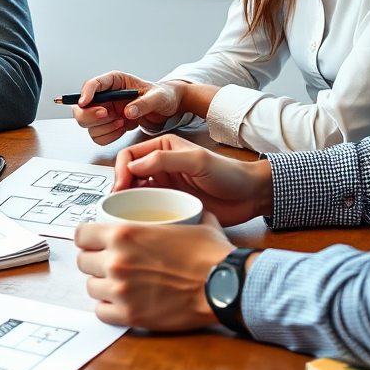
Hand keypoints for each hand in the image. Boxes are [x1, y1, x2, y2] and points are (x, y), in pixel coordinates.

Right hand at [72, 70, 183, 144]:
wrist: (166, 109)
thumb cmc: (162, 96)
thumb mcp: (158, 97)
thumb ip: (143, 104)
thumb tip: (127, 112)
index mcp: (115, 81)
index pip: (92, 84)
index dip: (85, 93)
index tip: (84, 102)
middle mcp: (106, 96)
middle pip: (81, 107)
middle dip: (90, 115)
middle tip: (108, 115)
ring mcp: (105, 111)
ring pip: (88, 124)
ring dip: (104, 127)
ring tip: (123, 123)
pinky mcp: (107, 124)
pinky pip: (97, 135)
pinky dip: (108, 136)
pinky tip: (122, 129)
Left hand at [74, 213, 234, 329]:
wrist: (224, 285)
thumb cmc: (210, 254)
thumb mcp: (190, 222)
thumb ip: (176, 215)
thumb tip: (187, 208)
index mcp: (124, 233)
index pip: (81, 234)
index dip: (87, 238)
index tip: (94, 241)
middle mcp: (116, 261)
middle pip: (83, 262)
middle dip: (93, 261)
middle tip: (108, 263)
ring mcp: (121, 290)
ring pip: (91, 287)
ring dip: (102, 285)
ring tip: (117, 284)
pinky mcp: (130, 315)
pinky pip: (101, 312)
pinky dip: (109, 308)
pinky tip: (121, 303)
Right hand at [113, 135, 272, 226]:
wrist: (250, 196)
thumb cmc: (229, 173)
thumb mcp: (198, 160)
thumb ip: (165, 160)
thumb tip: (134, 165)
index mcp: (163, 148)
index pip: (130, 155)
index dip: (121, 170)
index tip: (121, 186)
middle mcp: (160, 166)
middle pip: (128, 175)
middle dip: (120, 188)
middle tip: (119, 203)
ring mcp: (164, 186)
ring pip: (135, 193)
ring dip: (128, 202)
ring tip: (126, 214)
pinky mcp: (170, 204)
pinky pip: (148, 209)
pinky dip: (140, 214)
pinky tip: (141, 221)